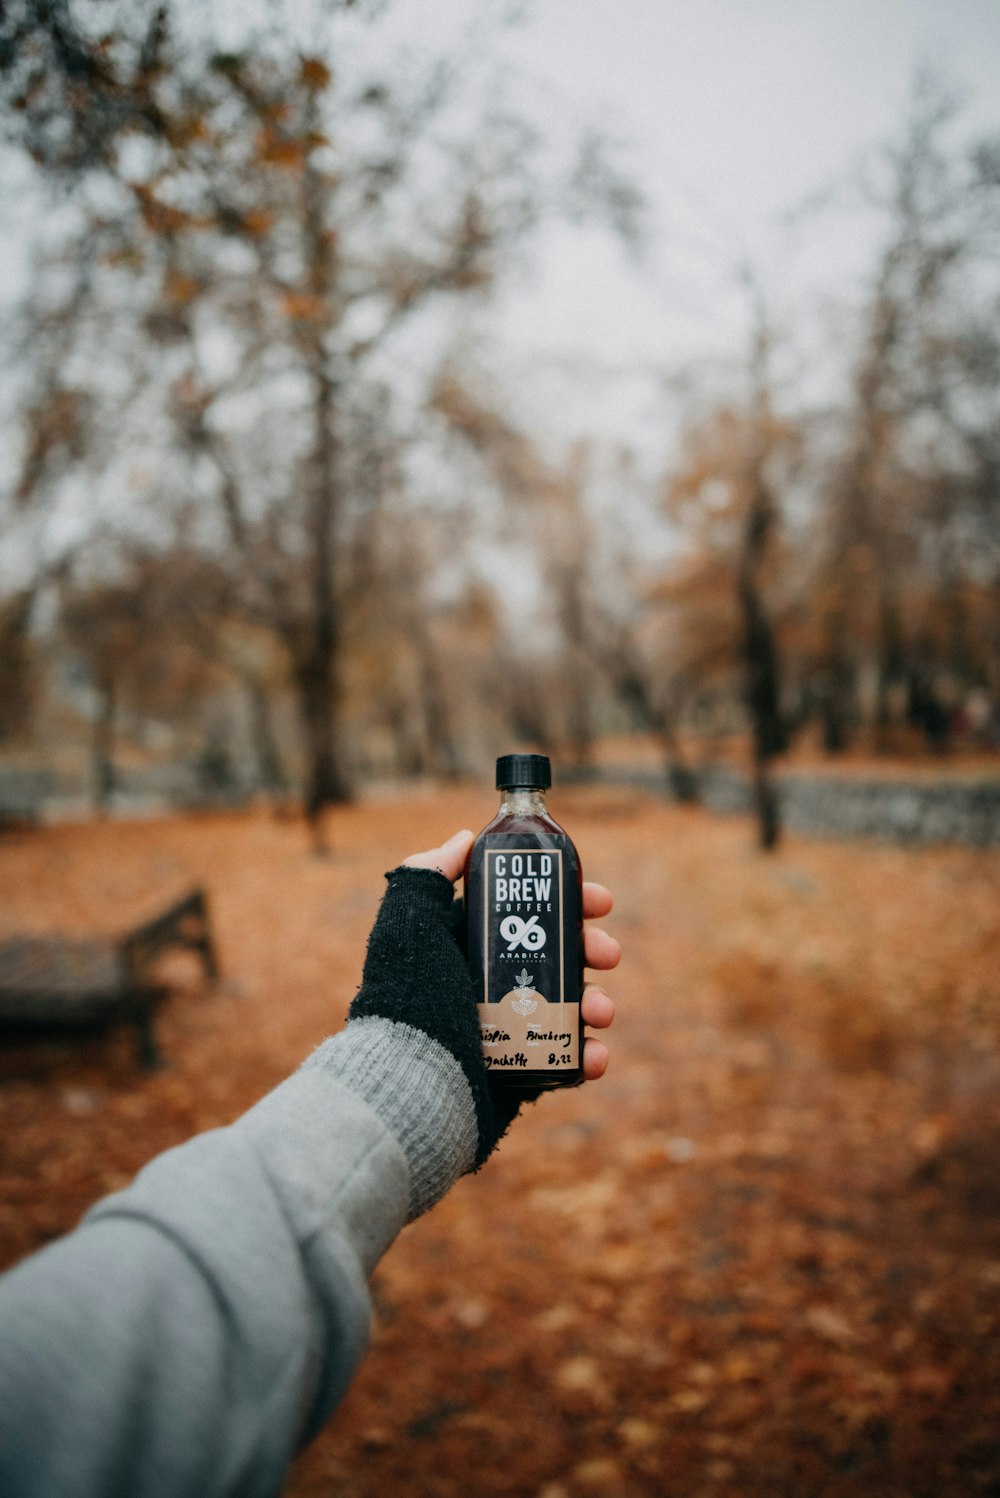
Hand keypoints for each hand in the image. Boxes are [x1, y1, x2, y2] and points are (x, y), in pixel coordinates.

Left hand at [405, 828, 618, 1080]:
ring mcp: (509, 1030)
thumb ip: (427, 876)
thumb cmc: (408, 1001)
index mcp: (467, 946)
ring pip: (570, 1006)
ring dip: (598, 1002)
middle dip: (592, 949)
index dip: (569, 900)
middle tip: (606, 954)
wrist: (407, 1086)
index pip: (526, 912)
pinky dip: (589, 1056)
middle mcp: (489, 985)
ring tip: (600, 1010)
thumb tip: (462, 840)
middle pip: (559, 956)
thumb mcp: (409, 926)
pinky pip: (566, 1060)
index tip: (600, 900)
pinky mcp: (520, 1073)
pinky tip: (594, 1054)